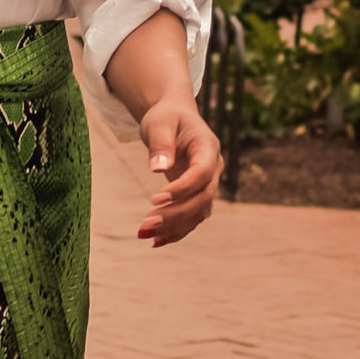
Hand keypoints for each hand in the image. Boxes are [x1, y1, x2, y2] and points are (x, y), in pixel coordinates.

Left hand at [137, 101, 220, 247]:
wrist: (174, 118)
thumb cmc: (167, 117)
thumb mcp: (160, 123)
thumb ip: (161, 145)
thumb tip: (158, 170)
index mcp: (208, 148)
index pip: (202, 174)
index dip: (182, 189)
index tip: (155, 199)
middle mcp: (213, 168)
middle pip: (203, 198)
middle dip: (177, 214)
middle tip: (147, 223)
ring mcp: (208, 183)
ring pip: (198, 212)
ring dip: (174, 226)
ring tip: (146, 234)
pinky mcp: (196, 194)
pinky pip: (192, 216)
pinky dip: (176, 230)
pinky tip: (155, 241)